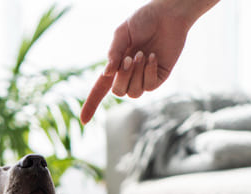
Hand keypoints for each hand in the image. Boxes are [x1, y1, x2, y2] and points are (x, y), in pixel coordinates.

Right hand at [80, 0, 213, 123]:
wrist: (167, 15)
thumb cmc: (143, 21)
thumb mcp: (122, 34)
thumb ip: (113, 53)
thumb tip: (107, 74)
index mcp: (115, 65)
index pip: (100, 90)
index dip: (91, 105)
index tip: (83, 121)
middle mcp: (128, 75)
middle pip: (118, 92)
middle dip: (122, 77)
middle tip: (129, 58)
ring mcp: (144, 78)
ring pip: (133, 93)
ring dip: (136, 74)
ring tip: (142, 54)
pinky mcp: (159, 78)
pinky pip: (150, 87)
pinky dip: (149, 71)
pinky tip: (153, 57)